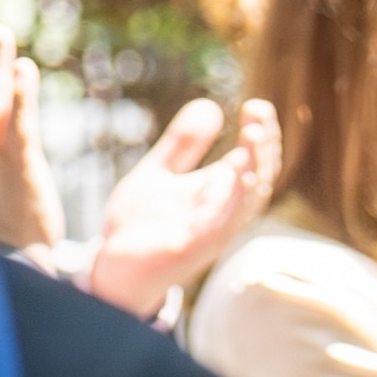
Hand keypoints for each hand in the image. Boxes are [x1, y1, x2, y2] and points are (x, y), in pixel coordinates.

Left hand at [81, 95, 281, 320]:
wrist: (111, 271)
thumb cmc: (140, 227)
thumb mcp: (158, 174)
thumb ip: (183, 144)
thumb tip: (210, 105)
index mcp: (220, 195)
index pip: (254, 162)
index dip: (261, 134)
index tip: (257, 105)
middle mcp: (224, 214)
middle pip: (260, 177)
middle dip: (265, 144)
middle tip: (260, 112)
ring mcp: (213, 233)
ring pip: (249, 201)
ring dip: (256, 167)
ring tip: (254, 134)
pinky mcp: (193, 248)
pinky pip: (222, 224)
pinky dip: (233, 200)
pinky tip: (235, 175)